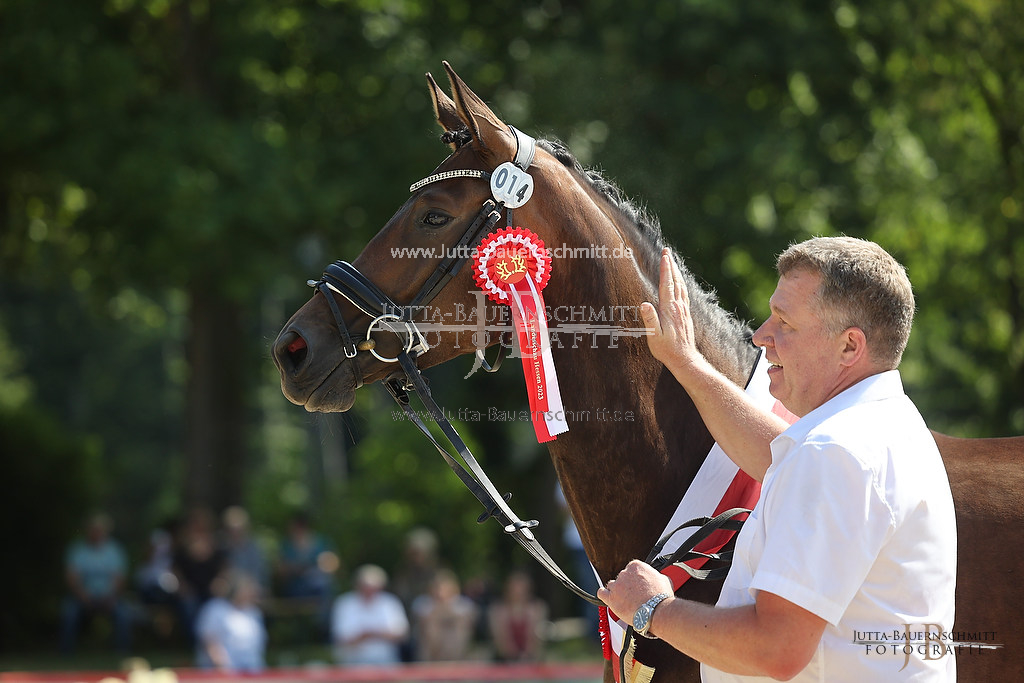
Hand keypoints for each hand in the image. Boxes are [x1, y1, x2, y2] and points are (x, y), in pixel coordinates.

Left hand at [597, 560, 672, 621]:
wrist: (656, 611)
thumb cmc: (661, 597)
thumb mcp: (664, 580)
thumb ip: (655, 576)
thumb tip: (656, 578)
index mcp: (636, 566)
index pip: (631, 569)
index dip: (635, 579)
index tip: (638, 585)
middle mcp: (624, 573)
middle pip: (622, 578)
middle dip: (627, 586)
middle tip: (634, 595)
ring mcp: (616, 586)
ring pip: (612, 586)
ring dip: (617, 592)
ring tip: (625, 600)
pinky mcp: (611, 598)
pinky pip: (601, 593)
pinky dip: (604, 595)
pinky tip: (609, 598)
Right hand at [641, 248, 702, 375]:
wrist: (685, 359)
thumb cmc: (667, 349)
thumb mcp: (654, 336)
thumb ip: (650, 319)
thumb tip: (644, 304)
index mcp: (669, 310)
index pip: (667, 285)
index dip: (665, 269)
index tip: (664, 255)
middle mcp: (679, 307)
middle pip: (676, 281)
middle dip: (671, 265)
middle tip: (667, 251)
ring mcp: (684, 310)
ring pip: (681, 286)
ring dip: (677, 272)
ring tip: (672, 261)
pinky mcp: (686, 314)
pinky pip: (684, 293)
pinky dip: (681, 283)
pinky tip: (680, 282)